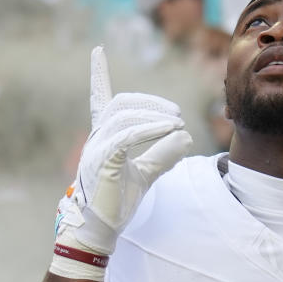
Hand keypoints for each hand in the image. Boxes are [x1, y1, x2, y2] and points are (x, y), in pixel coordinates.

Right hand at [51, 46, 191, 279]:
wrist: (101, 229)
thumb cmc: (118, 202)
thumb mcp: (146, 174)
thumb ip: (163, 154)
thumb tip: (186, 137)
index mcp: (104, 137)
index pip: (99, 99)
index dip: (98, 76)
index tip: (97, 51)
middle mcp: (96, 138)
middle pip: (121, 103)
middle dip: (151, 103)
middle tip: (176, 115)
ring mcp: (96, 148)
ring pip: (124, 116)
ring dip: (155, 116)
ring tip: (177, 125)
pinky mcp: (102, 160)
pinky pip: (126, 136)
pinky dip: (149, 130)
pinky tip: (169, 130)